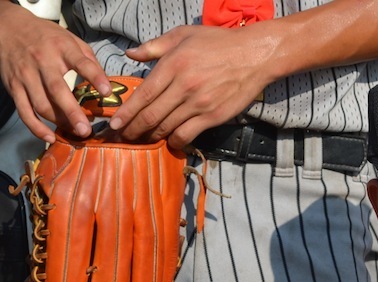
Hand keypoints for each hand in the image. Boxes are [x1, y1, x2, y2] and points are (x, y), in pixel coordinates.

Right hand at [0, 3, 108, 141]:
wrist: (10, 28)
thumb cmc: (47, 38)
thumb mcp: (71, 39)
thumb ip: (89, 60)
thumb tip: (106, 84)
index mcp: (61, 48)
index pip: (80, 63)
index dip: (95, 77)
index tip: (107, 92)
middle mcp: (42, 61)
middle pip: (57, 90)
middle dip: (72, 112)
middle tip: (86, 130)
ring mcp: (26, 75)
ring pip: (41, 104)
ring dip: (59, 122)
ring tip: (76, 132)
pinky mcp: (14, 87)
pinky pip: (24, 111)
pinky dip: (36, 128)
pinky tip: (50, 137)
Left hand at [109, 25, 276, 147]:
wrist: (254, 56)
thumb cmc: (219, 43)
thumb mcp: (184, 35)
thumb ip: (155, 46)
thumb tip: (130, 54)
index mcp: (173, 65)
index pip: (143, 94)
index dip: (126, 112)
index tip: (114, 123)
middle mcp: (184, 87)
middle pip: (151, 116)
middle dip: (133, 130)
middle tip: (122, 137)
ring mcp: (199, 104)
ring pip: (167, 127)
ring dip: (151, 137)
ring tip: (141, 141)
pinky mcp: (213, 117)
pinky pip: (188, 134)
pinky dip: (175, 141)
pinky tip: (170, 141)